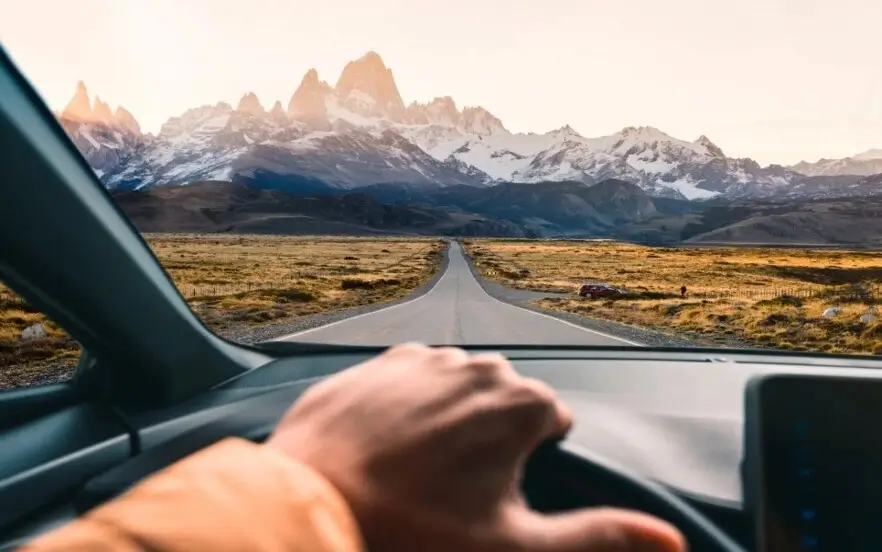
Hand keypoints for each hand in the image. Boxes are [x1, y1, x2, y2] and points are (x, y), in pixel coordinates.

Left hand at [266, 343, 684, 551]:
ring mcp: (422, 359)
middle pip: (503, 399)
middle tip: (456, 484)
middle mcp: (476, 366)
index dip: (531, 455)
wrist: (311, 507)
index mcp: (520, 403)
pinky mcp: (376, 362)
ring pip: (456, 385)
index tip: (499, 487)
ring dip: (450, 415)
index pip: (550, 419)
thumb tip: (671, 541)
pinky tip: (387, 442)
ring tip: (420, 465)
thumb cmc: (415, 534)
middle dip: (492, 433)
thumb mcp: (516, 547)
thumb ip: (597, 537)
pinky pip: (409, 379)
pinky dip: (408, 404)